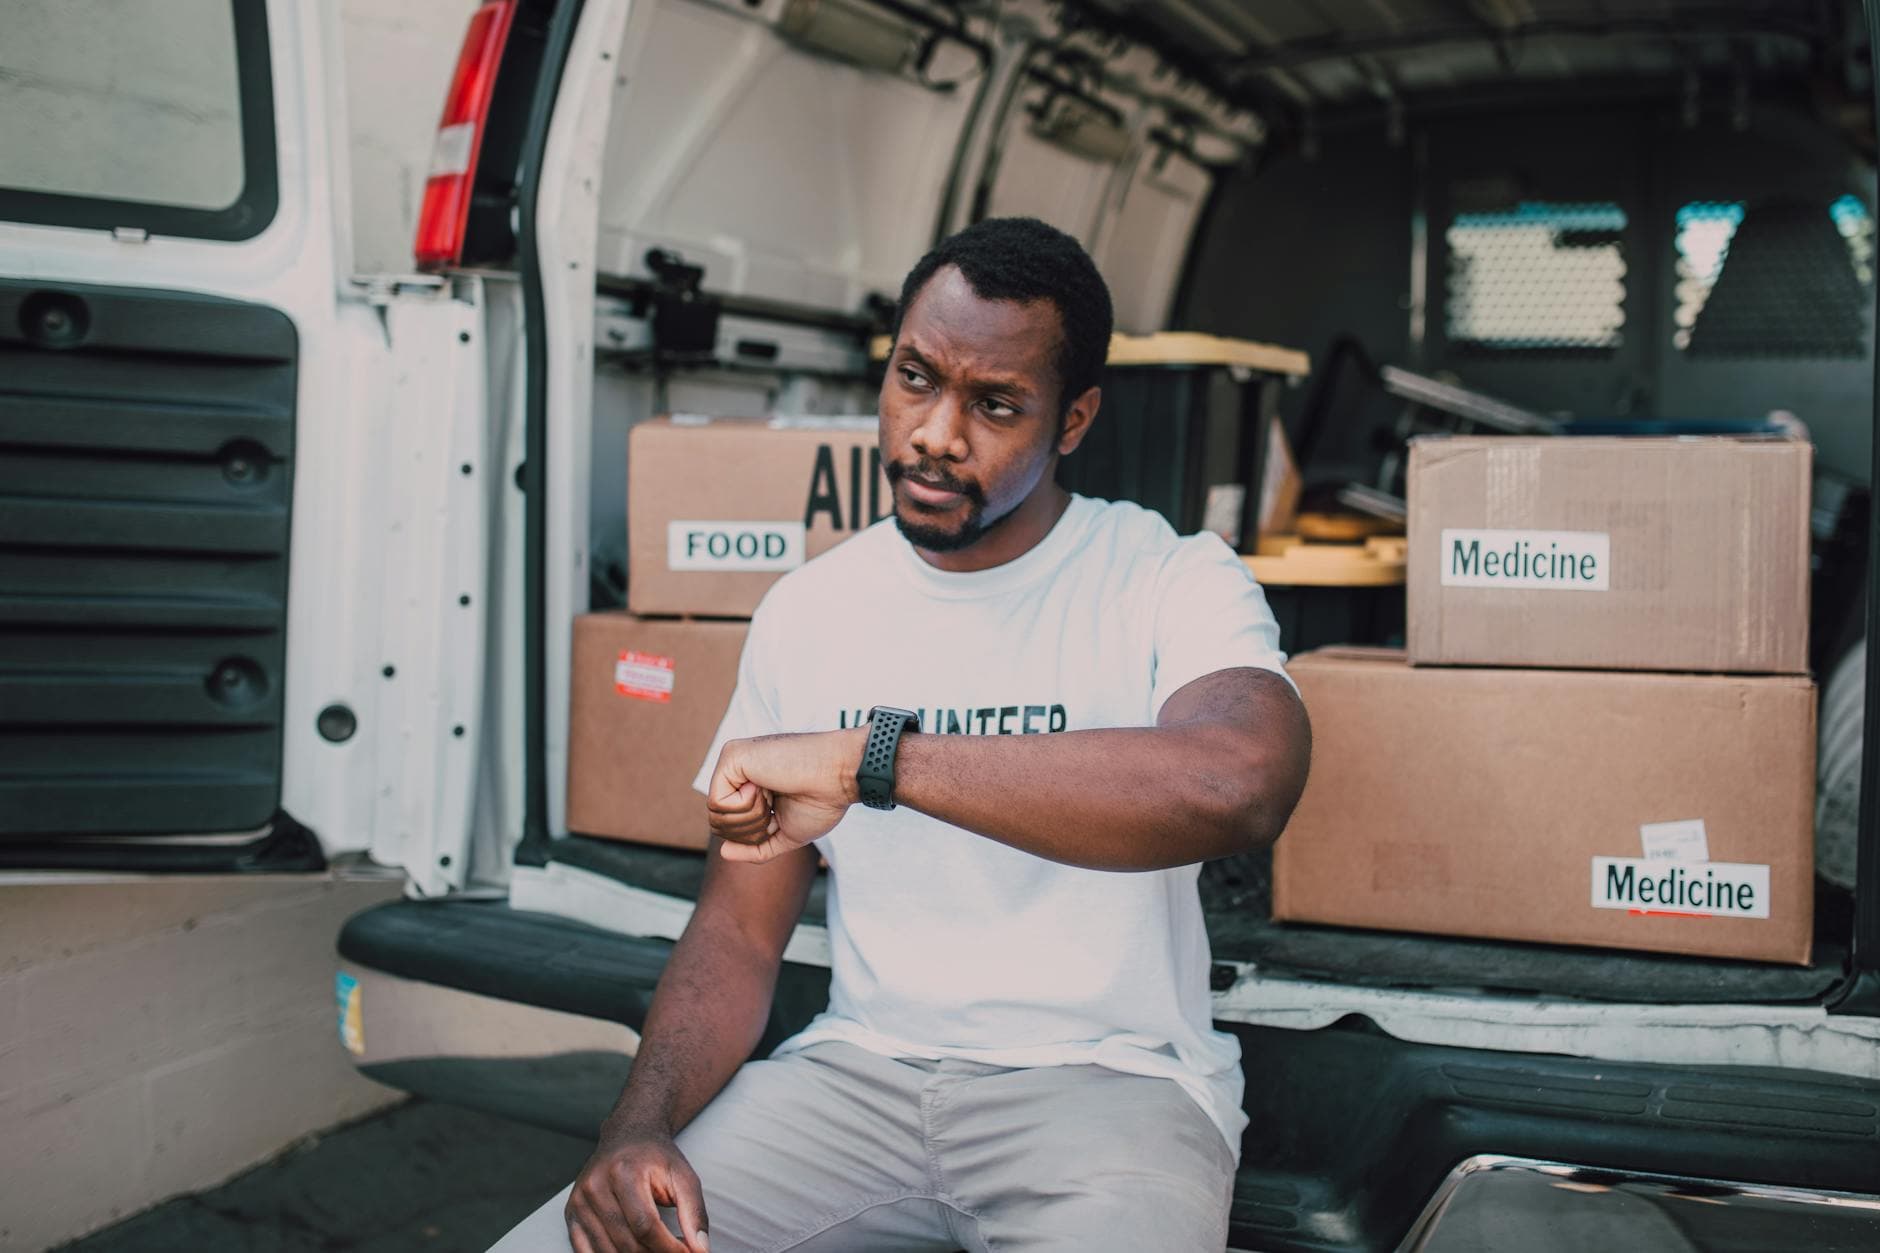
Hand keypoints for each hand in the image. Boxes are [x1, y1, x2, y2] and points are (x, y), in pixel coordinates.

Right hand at [565, 1129, 708, 1252]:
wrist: (627, 1136)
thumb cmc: (657, 1158)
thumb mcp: (683, 1177)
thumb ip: (694, 1213)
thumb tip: (701, 1250)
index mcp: (623, 1172)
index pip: (646, 1225)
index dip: (668, 1248)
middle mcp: (595, 1185)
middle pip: (626, 1242)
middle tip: (675, 1252)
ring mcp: (579, 1201)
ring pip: (607, 1251)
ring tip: (657, 1250)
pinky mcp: (571, 1213)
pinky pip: (586, 1251)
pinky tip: (632, 1252)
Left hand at [706, 730, 863, 863]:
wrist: (839, 776)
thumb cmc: (822, 801)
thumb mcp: (787, 834)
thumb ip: (756, 847)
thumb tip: (723, 853)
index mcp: (751, 786)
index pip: (731, 826)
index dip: (756, 835)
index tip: (780, 816)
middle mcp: (739, 772)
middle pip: (719, 823)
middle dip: (751, 830)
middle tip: (776, 808)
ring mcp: (734, 761)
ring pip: (716, 816)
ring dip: (752, 818)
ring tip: (774, 795)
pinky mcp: (732, 756)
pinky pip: (718, 803)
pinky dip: (746, 806)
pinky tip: (766, 786)